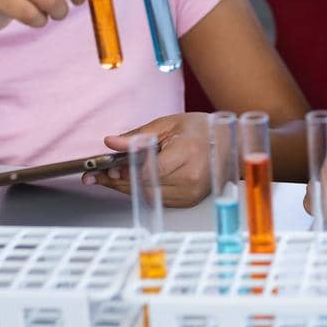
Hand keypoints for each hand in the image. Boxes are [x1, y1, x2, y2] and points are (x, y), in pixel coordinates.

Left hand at [88, 112, 210, 206]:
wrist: (229, 146)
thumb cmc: (202, 131)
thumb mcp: (168, 124)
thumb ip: (138, 136)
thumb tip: (112, 142)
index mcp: (188, 154)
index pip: (149, 169)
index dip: (126, 169)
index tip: (108, 165)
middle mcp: (190, 178)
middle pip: (144, 185)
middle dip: (117, 179)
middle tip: (97, 174)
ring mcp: (189, 193)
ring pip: (147, 195)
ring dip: (125, 186)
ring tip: (108, 177)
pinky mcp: (187, 201)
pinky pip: (156, 199)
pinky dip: (140, 190)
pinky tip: (129, 181)